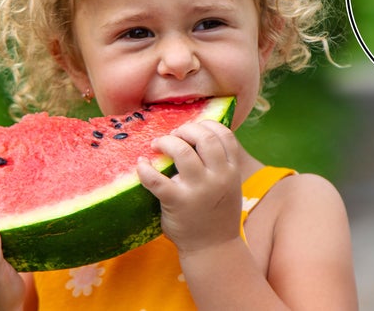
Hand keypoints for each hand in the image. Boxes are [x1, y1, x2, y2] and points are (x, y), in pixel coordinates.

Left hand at [137, 120, 241, 254]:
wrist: (212, 248)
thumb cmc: (216, 213)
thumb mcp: (230, 185)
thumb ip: (220, 163)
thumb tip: (198, 133)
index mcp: (232, 170)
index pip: (224, 134)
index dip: (207, 124)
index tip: (194, 128)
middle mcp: (218, 177)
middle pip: (204, 137)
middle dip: (186, 129)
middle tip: (174, 135)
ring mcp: (198, 190)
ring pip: (181, 151)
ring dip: (167, 142)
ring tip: (158, 144)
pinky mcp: (177, 202)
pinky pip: (156, 179)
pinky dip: (145, 168)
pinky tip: (141, 164)